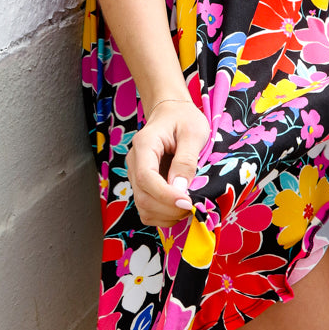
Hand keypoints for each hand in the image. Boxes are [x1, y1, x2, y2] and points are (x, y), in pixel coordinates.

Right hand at [127, 99, 210, 226]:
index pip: (146, 178)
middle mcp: (135, 162)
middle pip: (142, 197)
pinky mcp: (143, 184)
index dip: (166, 195)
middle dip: (169, 208)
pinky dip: (163, 215)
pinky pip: (147, 208)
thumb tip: (181, 188)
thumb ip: (186, 160)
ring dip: (166, 215)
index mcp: (144, 145)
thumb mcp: (193, 133)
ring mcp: (136, 175)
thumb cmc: (184, 119)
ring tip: (189, 208)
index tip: (188, 203)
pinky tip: (179, 208)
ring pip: (143, 206)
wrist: (171, 113)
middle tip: (194, 207)